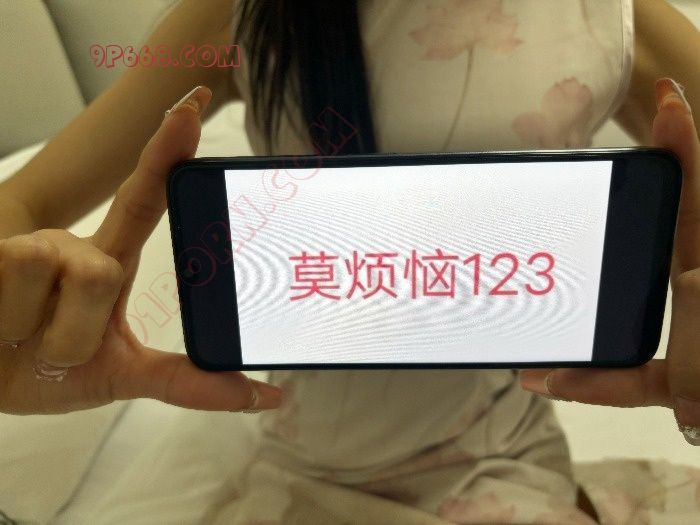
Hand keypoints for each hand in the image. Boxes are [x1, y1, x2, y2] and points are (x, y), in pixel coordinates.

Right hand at [0, 86, 281, 414]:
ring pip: (72, 280)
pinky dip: (6, 330)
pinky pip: (17, 282)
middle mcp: (70, 244)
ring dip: (48, 340)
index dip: (168, 149)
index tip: (195, 103)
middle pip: (103, 272)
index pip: (144, 198)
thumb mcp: (120, 378)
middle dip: (77, 332)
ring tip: (18, 341)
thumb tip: (270, 400)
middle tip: (48, 355)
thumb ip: (190, 383)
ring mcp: (28, 244)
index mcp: (106, 264)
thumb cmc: (43, 373)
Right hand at [519, 78, 699, 443]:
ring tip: (545, 274)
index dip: (684, 141)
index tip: (665, 98)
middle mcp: (696, 289)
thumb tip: (682, 269)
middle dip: (621, 207)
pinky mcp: (671, 380)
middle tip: (582, 179)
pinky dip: (583, 382)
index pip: (695, 190)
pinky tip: (540, 377)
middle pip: (653, 238)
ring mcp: (684, 333)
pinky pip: (620, 379)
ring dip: (583, 298)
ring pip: (622, 306)